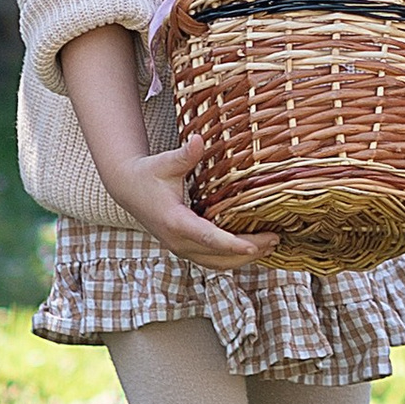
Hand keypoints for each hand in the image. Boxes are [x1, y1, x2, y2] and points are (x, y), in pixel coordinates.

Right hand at [107, 133, 279, 265]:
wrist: (129, 189)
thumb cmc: (149, 174)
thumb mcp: (166, 162)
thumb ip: (185, 155)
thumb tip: (199, 140)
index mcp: (175, 221)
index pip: (207, 237)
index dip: (231, 243)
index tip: (252, 246)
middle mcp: (177, 241)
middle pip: (217, 255)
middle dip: (248, 251)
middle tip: (276, 239)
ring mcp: (180, 248)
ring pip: (216, 263)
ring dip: (242, 259)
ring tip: (270, 246)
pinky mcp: (184, 248)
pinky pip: (211, 260)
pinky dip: (232, 258)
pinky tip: (252, 248)